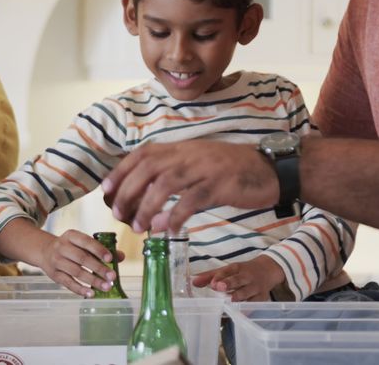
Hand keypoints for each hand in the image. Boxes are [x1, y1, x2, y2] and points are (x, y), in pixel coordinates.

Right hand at [38, 230, 124, 297]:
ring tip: (106, 287)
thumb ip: (101, 248)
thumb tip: (120, 256)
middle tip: (112, 276)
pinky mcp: (54, 275)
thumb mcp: (81, 242)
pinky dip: (80, 289)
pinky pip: (68, 283)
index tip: (110, 258)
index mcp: (71, 236)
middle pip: (82, 258)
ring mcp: (56, 261)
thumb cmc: (70, 247)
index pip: (86, 242)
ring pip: (76, 272)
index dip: (98, 250)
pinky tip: (91, 294)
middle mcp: (62, 247)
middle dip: (98, 268)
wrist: (44, 251)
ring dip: (92, 281)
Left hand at [101, 140, 278, 233]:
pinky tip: (168, 230)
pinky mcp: (220, 185)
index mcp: (183, 147)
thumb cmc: (234, 169)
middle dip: (128, 191)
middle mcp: (190, 154)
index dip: (121, 171)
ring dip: (147, 207)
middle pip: (148, 168)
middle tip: (118, 214)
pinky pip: (191, 201)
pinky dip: (176, 216)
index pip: (143, 154)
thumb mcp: (201, 161)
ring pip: (165, 185)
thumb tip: (149, 190)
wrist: (272, 169)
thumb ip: (177, 170)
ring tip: (139, 227)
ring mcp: (205, 168)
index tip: (106, 189)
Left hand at [192, 256, 284, 301]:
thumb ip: (210, 276)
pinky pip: (255, 304)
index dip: (220, 276)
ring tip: (231, 300)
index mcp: (236, 268)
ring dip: (238, 296)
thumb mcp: (228, 270)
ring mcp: (255, 287)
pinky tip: (241, 313)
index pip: (227, 271)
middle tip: (219, 287)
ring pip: (247, 292)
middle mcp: (247, 276)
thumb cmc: (243, 272)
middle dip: (229, 283)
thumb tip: (193, 282)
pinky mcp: (262, 297)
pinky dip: (248, 308)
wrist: (268, 269)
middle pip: (238, 279)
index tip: (212, 283)